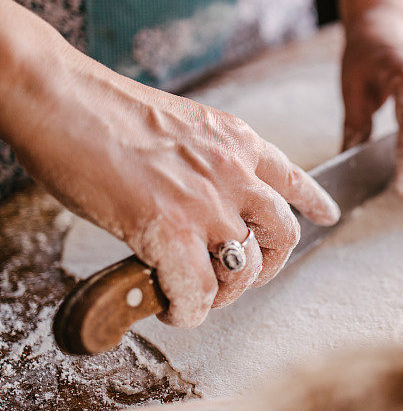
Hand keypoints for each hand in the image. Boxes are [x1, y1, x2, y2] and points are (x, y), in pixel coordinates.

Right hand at [0, 6, 339, 326]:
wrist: (65, 100)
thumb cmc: (107, 112)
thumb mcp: (183, 127)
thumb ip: (208, 162)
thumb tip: (204, 202)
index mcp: (237, 140)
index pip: (293, 177)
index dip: (315, 202)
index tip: (328, 215)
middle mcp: (235, 171)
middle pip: (283, 232)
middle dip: (270, 264)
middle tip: (247, 277)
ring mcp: (206, 202)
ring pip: (246, 268)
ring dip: (229, 292)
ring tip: (204, 296)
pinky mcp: (170, 231)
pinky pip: (199, 291)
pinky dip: (189, 310)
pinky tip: (175, 309)